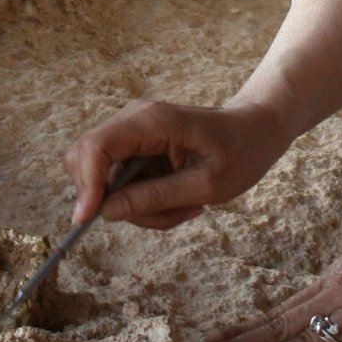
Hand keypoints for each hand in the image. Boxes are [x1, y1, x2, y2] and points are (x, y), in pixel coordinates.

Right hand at [63, 98, 294, 230]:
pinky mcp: (136, 151)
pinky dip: (146, 203)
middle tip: (166, 215)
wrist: (256, 130)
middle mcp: (134, 121)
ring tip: (186, 207)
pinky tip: (181, 201)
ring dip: (140, 207)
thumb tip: (107, 212)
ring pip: (107, 182)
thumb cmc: (240, 151)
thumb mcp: (207, 184)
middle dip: (116, 201)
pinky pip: (123, 185)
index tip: (87, 220)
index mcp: (152, 121)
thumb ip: (157, 197)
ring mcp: (132, 135)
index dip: (86, 184)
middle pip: (89, 162)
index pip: (96, 147)